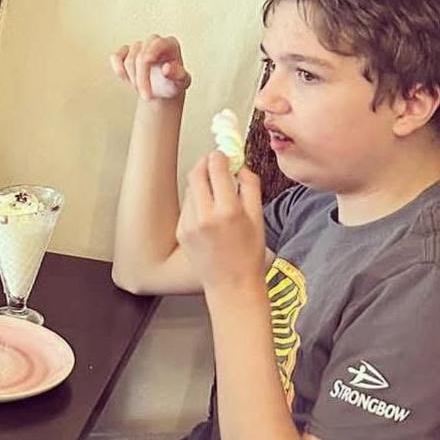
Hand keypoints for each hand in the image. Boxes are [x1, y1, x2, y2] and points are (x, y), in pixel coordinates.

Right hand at [109, 34, 190, 99]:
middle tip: (147, 97)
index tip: (147, 63)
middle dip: (141, 78)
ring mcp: (138, 46)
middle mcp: (153, 41)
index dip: (149, 53)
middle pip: (140, 55)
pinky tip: (125, 78)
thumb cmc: (172, 83)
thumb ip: (179, 75)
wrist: (161, 89)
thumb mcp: (181, 83)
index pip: (156, 45)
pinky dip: (118, 68)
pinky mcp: (125, 52)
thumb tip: (167, 68)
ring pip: (128, 59)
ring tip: (142, 87)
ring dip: (133, 78)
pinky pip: (115, 57)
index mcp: (170, 44)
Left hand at [176, 153, 266, 299]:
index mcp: (228, 211)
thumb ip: (250, 187)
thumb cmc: (249, 255)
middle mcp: (205, 216)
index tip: (224, 155)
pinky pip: (187, 206)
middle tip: (215, 163)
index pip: (216, 168)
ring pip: (190, 189)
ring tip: (216, 193)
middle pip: (196, 173)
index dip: (219, 157)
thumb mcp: (258, 218)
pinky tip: (208, 213)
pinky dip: (196, 202)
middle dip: (205, 163)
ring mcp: (189, 224)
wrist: (231, 285)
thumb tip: (241, 167)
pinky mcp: (181, 231)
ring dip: (201, 183)